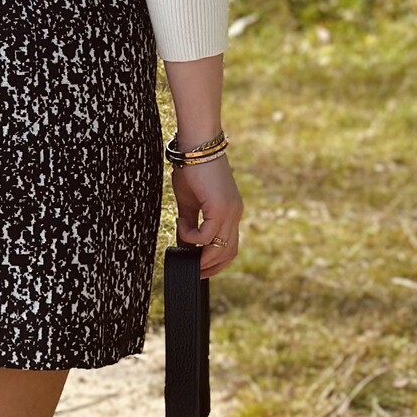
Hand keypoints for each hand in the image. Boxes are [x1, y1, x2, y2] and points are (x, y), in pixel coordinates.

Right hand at [172, 152, 242, 277]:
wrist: (196, 146)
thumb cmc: (191, 169)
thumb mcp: (190, 203)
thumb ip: (190, 224)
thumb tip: (185, 245)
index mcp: (231, 212)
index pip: (230, 246)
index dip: (217, 262)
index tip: (199, 267)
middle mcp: (235, 214)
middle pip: (229, 253)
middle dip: (210, 266)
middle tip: (193, 270)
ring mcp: (231, 212)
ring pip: (220, 248)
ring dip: (201, 255)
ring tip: (183, 250)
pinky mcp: (221, 208)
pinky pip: (207, 235)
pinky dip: (191, 236)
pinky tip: (181, 224)